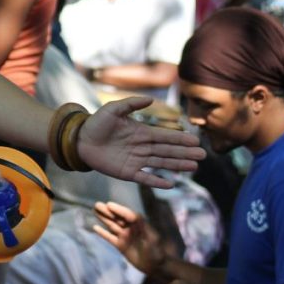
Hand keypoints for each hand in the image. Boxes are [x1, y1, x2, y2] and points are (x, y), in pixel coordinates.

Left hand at [78, 96, 204, 187]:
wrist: (79, 140)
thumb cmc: (96, 123)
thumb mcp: (112, 109)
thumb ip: (130, 103)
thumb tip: (151, 100)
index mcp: (141, 132)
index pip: (165, 136)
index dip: (180, 139)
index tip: (196, 141)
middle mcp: (142, 147)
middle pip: (168, 150)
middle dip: (185, 153)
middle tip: (203, 156)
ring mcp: (136, 160)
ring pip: (161, 163)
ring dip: (177, 166)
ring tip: (194, 167)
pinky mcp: (127, 172)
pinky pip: (145, 178)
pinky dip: (157, 181)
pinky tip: (171, 184)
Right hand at [93, 200, 165, 276]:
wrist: (156, 267)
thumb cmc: (157, 252)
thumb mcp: (152, 238)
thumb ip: (143, 227)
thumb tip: (135, 215)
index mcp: (139, 225)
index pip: (127, 215)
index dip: (118, 209)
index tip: (108, 205)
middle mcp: (130, 229)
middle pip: (117, 218)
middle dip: (108, 211)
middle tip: (97, 204)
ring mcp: (125, 237)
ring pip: (112, 226)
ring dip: (104, 218)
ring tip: (95, 210)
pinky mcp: (121, 246)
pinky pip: (110, 238)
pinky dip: (103, 233)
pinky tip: (95, 227)